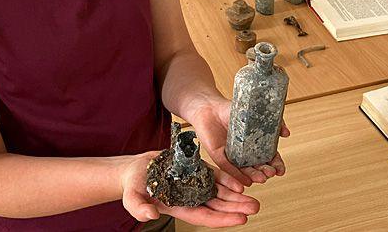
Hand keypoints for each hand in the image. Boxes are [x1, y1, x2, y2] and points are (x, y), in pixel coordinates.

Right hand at [120, 152, 259, 227]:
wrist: (135, 169)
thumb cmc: (133, 186)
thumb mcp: (133, 198)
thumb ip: (140, 209)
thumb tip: (152, 215)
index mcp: (180, 208)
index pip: (206, 216)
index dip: (223, 219)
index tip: (241, 219)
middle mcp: (191, 198)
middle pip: (218, 205)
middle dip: (237, 208)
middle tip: (255, 207)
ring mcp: (195, 184)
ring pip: (221, 192)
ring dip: (237, 196)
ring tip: (254, 199)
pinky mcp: (197, 170)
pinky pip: (215, 176)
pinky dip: (227, 179)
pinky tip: (240, 182)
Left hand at [185, 97, 289, 186]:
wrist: (210, 107)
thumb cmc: (234, 110)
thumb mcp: (256, 115)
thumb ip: (274, 123)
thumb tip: (287, 133)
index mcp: (256, 144)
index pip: (270, 158)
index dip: (276, 165)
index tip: (281, 170)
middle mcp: (245, 153)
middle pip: (258, 167)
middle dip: (266, 172)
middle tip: (271, 173)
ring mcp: (233, 156)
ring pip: (244, 170)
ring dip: (253, 176)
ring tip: (261, 179)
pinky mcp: (219, 156)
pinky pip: (228, 168)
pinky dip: (236, 175)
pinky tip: (245, 181)